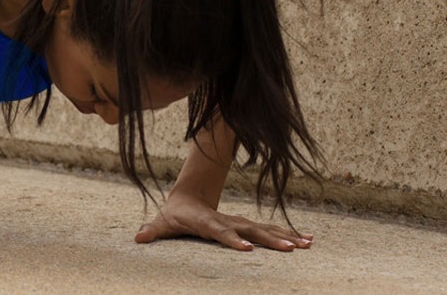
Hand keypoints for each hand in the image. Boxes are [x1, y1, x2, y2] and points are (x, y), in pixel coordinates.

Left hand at [134, 191, 312, 251]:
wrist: (189, 197)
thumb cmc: (175, 214)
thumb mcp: (162, 222)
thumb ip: (152, 230)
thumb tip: (137, 237)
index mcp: (207, 222)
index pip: (220, 231)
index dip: (232, 239)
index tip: (247, 249)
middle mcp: (228, 221)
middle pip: (250, 231)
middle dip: (270, 240)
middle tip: (290, 249)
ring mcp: (240, 222)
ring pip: (265, 229)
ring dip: (286, 236)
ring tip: (307, 245)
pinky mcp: (248, 226)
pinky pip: (270, 230)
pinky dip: (289, 234)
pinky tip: (309, 240)